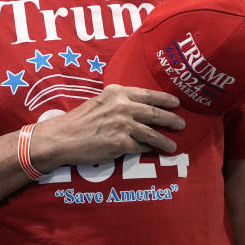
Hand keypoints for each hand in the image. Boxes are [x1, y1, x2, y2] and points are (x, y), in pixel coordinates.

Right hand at [32, 84, 183, 168]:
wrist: (61, 138)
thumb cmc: (77, 121)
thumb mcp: (98, 102)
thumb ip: (117, 102)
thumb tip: (137, 109)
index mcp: (116, 92)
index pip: (148, 94)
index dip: (165, 99)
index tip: (176, 103)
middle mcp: (122, 106)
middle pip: (155, 113)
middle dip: (172, 119)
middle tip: (182, 124)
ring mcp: (123, 125)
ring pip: (153, 133)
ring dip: (166, 141)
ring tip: (173, 146)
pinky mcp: (121, 143)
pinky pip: (142, 147)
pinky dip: (150, 150)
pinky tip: (154, 152)